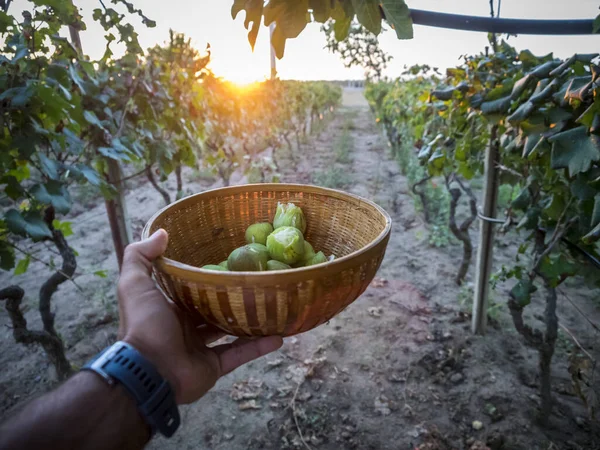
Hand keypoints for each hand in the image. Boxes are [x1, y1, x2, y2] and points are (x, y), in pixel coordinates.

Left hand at [117, 229, 282, 403]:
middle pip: (214, 309)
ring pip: (231, 332)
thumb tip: (161, 232)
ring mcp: (201, 348)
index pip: (192, 288)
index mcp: (170, 307)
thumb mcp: (134, 284)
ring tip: (273, 307)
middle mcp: (186, 327)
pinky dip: (259, 347)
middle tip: (257, 281)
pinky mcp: (214, 367)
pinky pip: (240, 355)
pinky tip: (279, 336)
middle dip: (233, 297)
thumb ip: (140, 256)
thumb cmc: (144, 324)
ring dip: (250, 321)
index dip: (207, 275)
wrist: (148, 370)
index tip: (228, 260)